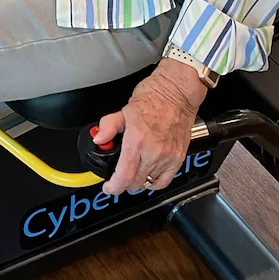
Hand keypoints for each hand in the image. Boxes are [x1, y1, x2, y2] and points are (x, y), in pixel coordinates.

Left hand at [93, 58, 208, 195]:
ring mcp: (168, 156)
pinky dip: (155, 182)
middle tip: (118, 176)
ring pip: (149, 183)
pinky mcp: (178, 158)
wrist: (177, 92)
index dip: (113, 187)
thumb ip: (108, 126)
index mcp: (137, 140)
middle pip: (135, 183)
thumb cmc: (154, 97)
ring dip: (138, 181)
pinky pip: (165, 180)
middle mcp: (154, 152)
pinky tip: (149, 175)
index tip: (108, 187)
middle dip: (123, 183)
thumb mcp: (124, 110)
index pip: (124, 175)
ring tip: (132, 173)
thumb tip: (99, 139)